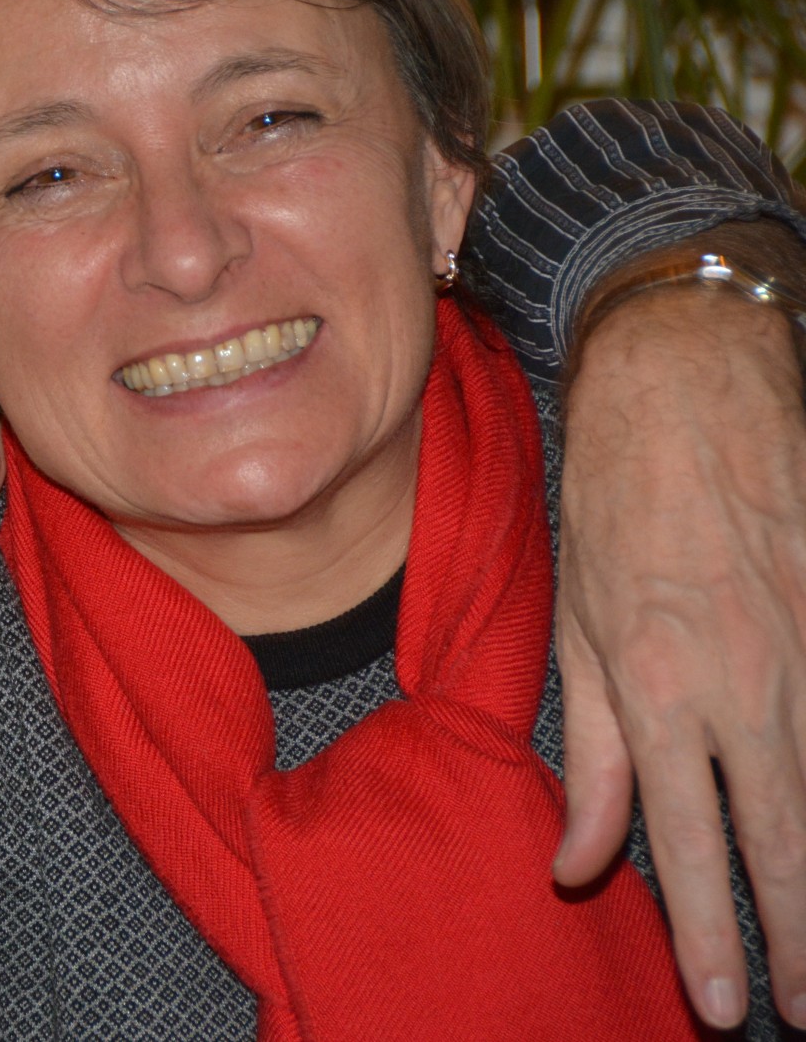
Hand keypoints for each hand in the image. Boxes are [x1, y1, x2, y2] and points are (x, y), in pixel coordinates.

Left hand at [556, 283, 805, 1029]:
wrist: (687, 380)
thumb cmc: (615, 498)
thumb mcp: (575, 622)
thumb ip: (596, 751)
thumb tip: (581, 861)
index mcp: (660, 685)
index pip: (688, 840)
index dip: (712, 930)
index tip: (731, 1002)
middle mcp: (746, 680)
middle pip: (782, 838)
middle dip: (797, 937)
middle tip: (800, 1008)